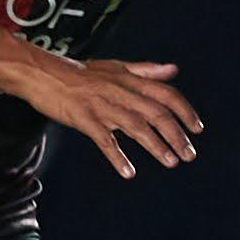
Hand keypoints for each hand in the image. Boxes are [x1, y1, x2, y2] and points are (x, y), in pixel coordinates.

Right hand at [24, 57, 201, 178]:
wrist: (42, 73)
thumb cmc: (80, 73)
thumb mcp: (116, 67)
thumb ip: (146, 71)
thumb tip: (173, 70)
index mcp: (130, 80)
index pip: (166, 94)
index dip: (185, 111)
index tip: (197, 129)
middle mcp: (121, 92)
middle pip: (157, 113)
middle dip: (177, 135)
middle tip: (189, 155)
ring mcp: (103, 105)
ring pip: (137, 126)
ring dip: (157, 146)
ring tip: (171, 162)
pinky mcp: (84, 118)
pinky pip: (105, 140)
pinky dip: (118, 157)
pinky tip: (129, 172)